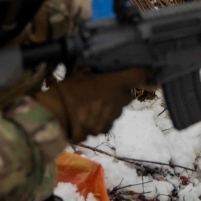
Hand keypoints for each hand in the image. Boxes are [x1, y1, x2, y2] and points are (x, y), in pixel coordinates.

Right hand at [33, 68, 147, 142]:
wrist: (56, 116)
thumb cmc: (69, 90)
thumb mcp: (81, 74)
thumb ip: (93, 73)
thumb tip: (95, 70)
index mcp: (117, 83)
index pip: (140, 75)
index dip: (143, 72)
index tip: (144, 70)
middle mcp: (119, 101)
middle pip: (127, 95)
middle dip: (120, 92)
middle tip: (106, 88)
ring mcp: (112, 118)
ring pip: (117, 110)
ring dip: (109, 106)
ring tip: (92, 104)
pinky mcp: (103, 130)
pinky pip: (107, 122)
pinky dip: (101, 119)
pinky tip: (89, 116)